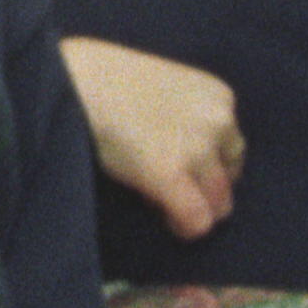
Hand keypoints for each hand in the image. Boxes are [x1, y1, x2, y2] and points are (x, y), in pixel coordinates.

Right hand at [60, 38, 244, 238]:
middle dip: (204, 188)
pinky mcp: (171, 174)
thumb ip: (190, 120)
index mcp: (220, 98)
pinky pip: (197, 221)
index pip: (232, 149)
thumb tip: (194, 169)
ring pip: (219, 203)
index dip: (207, 166)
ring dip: (195, 206)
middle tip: (170, 188)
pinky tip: (163, 217)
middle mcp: (219, 122)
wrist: (76, 79)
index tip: (181, 169)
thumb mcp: (168, 89)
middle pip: (231, 177)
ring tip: (161, 198)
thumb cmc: (110, 81)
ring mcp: (197, 149)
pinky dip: (184, 227)